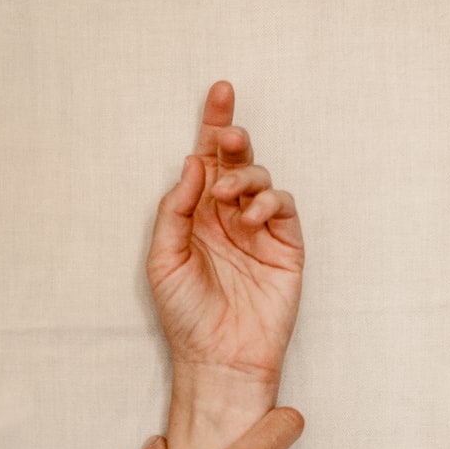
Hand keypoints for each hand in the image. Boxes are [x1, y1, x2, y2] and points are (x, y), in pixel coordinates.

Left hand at [147, 81, 303, 385]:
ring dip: (246, 176)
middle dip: (233, 139)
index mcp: (196, 216)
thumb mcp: (163, 258)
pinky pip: (284, 207)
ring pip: (261, 179)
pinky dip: (270, 202)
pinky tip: (251, 217)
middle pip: (236, 161)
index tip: (219, 92)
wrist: (218, 356)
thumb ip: (175, 209)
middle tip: (227, 136)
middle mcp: (228, 217)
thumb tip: (194, 163)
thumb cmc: (185, 314)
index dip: (213, 126)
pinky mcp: (286, 247)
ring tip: (229, 197)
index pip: (206, 162)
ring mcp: (259, 231)